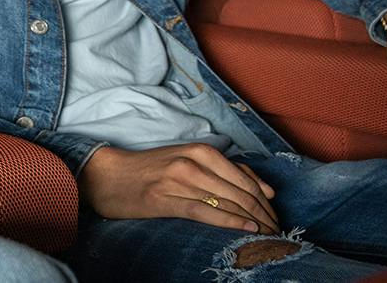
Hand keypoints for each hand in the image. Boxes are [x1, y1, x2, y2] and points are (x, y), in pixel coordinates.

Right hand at [80, 143, 279, 233]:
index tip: (276, 215)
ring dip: (252, 221)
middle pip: (240, 191)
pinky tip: (247, 229)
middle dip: (263, 213)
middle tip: (277, 230)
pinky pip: (206, 211)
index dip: (265, 200)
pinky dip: (230, 221)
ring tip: (267, 235)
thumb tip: (264, 188)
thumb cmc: (150, 170)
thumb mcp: (186, 160)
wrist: (110, 176)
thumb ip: (222, 170)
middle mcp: (191, 163)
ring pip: (227, 202)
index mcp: (199, 150)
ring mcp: (178, 181)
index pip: (244, 177)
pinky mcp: (166, 200)